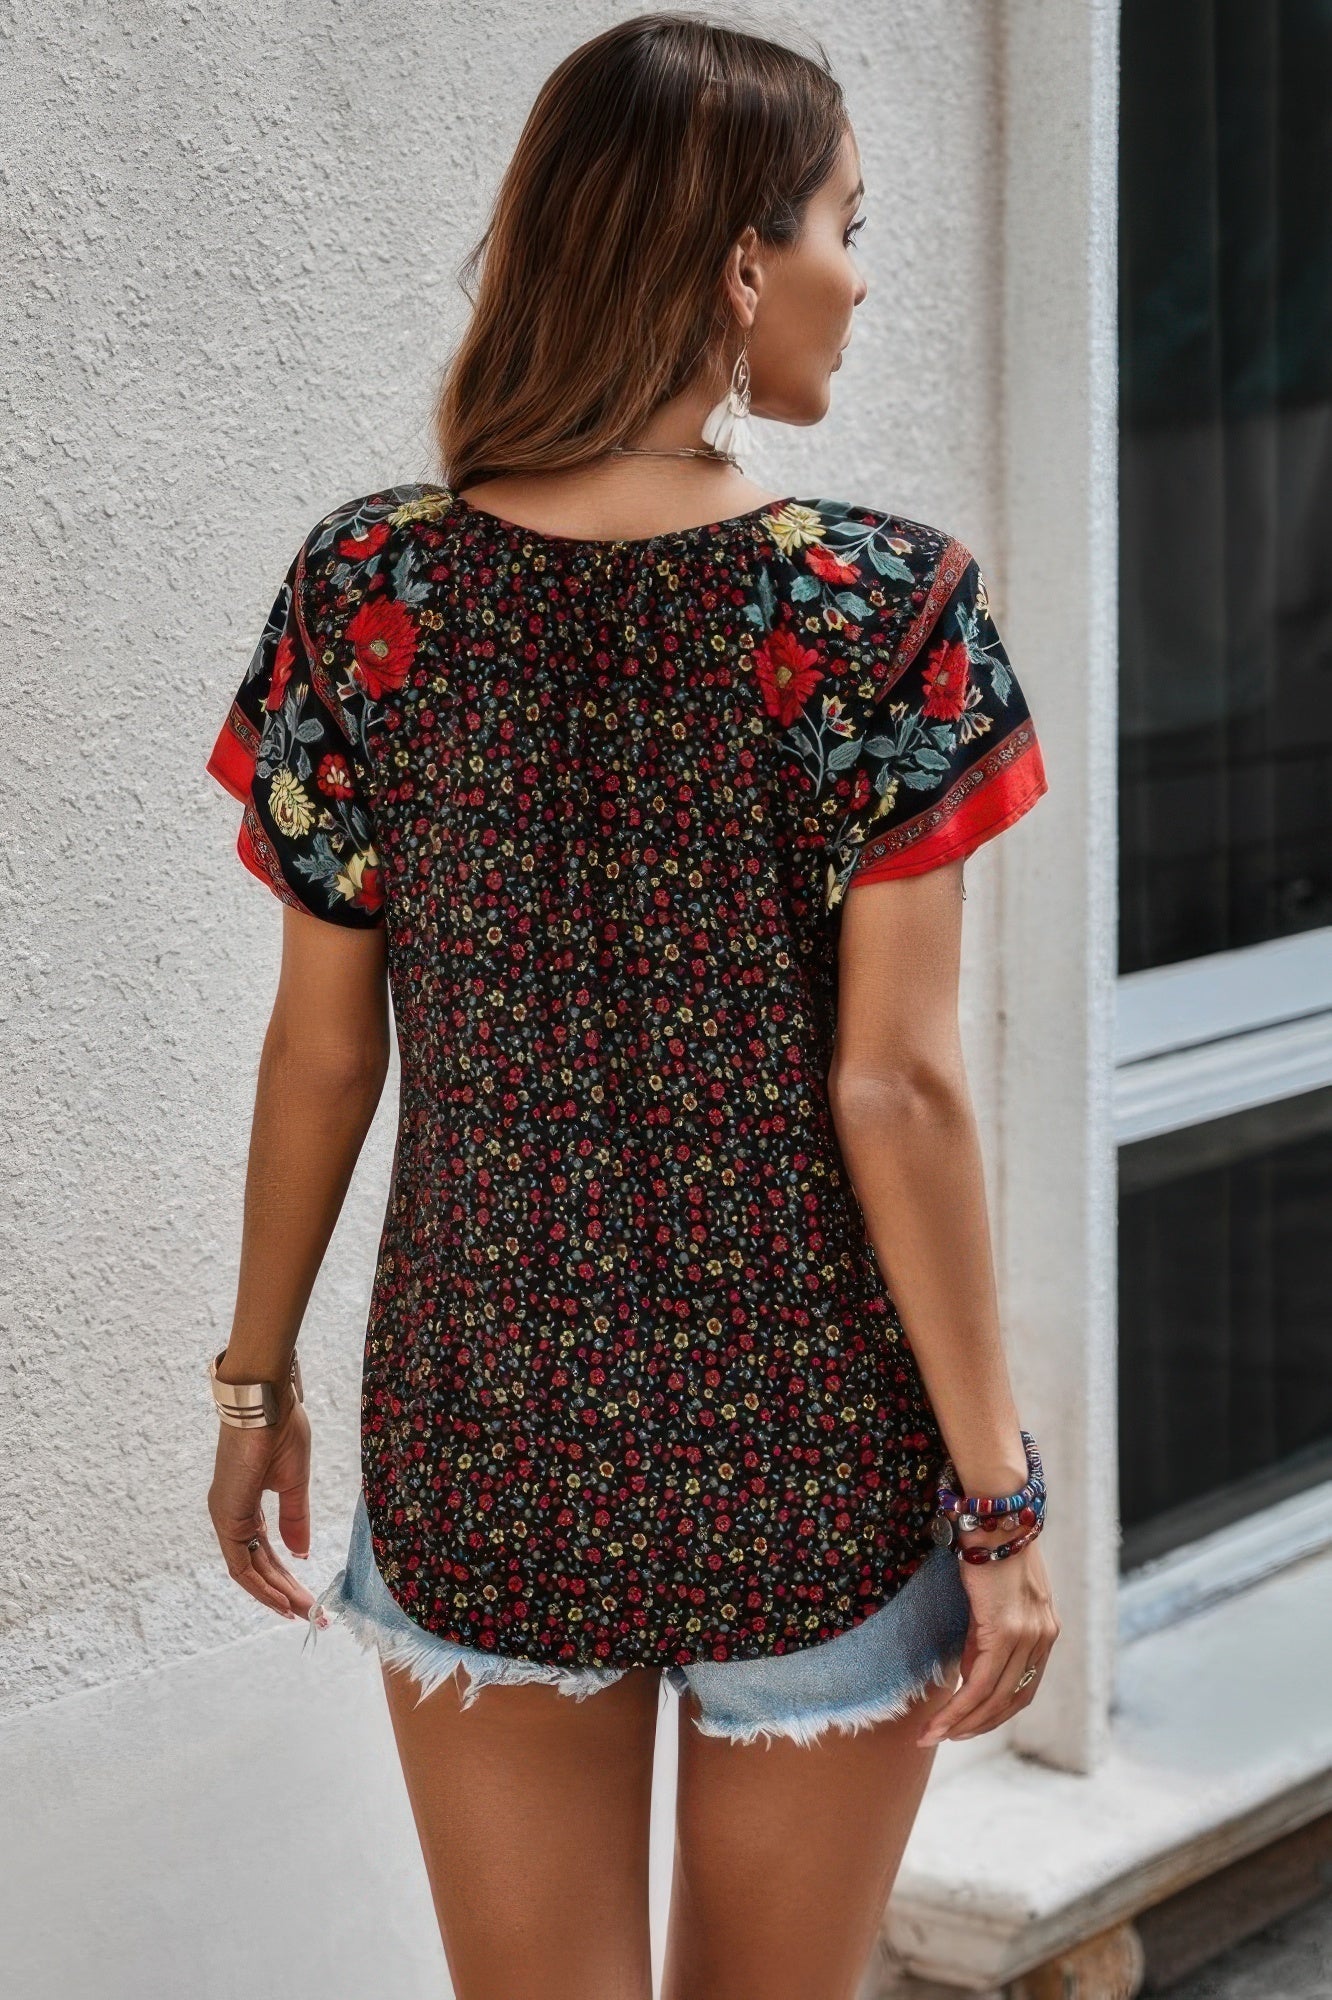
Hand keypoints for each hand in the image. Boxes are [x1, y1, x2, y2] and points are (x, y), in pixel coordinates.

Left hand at [207, 1398, 320, 1622]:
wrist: (266, 1404)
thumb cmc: (280, 1431)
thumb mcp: (295, 1483)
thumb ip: (296, 1520)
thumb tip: (302, 1554)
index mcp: (245, 1506)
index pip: (264, 1552)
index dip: (284, 1577)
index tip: (306, 1596)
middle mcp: (231, 1516)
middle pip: (257, 1566)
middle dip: (283, 1591)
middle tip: (310, 1612)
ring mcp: (226, 1517)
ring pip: (248, 1570)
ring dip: (274, 1593)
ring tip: (302, 1611)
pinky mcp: (227, 1516)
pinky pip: (241, 1562)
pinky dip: (261, 1585)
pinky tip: (281, 1599)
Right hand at [917, 1535, 1059, 1745]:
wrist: (996, 1511)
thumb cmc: (990, 1544)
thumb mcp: (995, 1595)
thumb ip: (988, 1632)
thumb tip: (968, 1668)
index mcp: (1045, 1630)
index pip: (1023, 1687)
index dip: (995, 1712)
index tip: (967, 1724)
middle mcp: (1043, 1637)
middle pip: (1012, 1701)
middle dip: (977, 1726)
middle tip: (945, 1738)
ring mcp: (1027, 1635)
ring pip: (995, 1699)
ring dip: (962, 1725)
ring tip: (932, 1736)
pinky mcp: (1004, 1630)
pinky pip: (980, 1683)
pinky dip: (959, 1708)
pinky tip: (939, 1720)